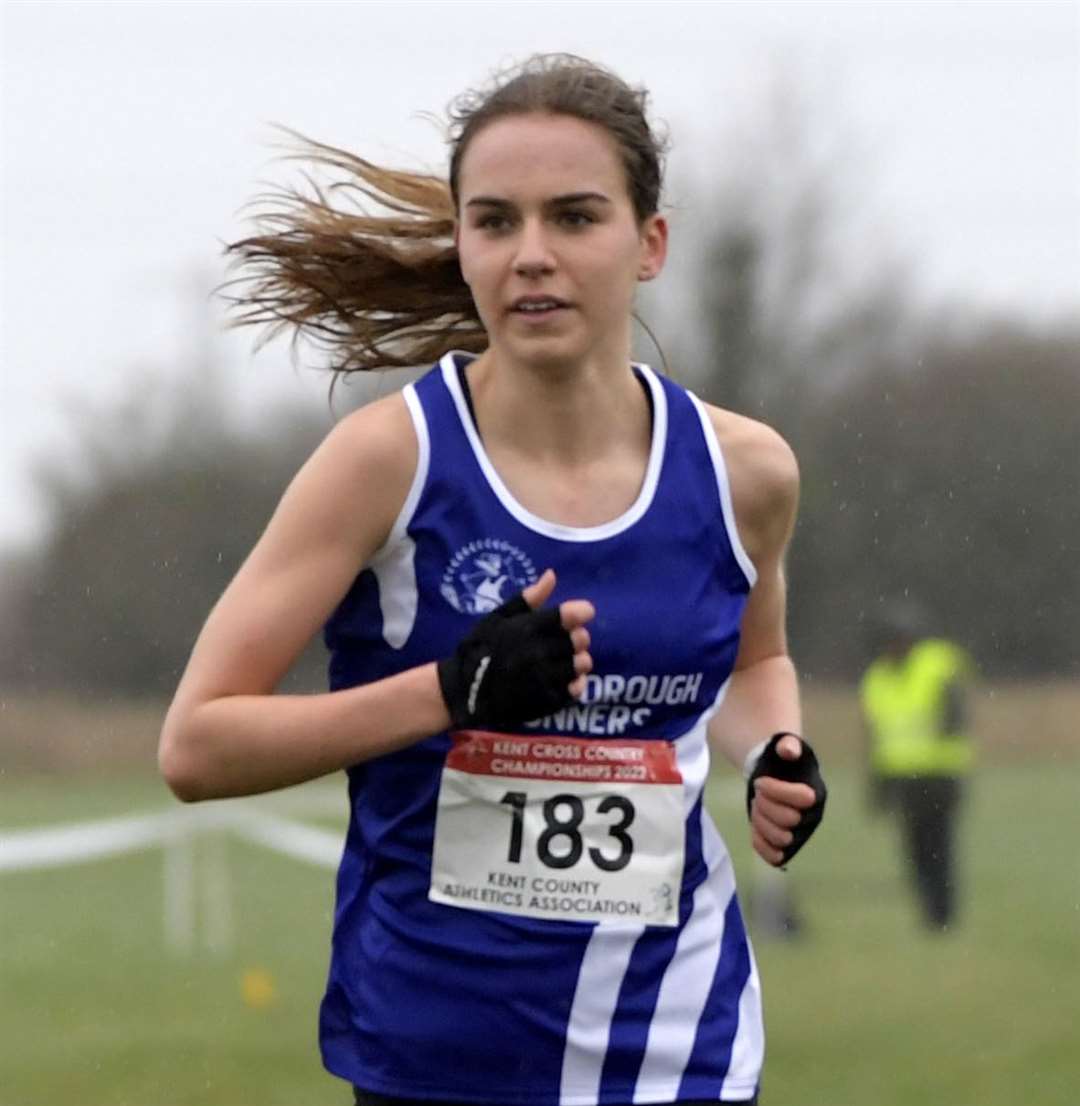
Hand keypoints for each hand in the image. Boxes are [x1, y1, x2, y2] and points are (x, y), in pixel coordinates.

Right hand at [438, 568, 594, 727]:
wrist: (464, 692)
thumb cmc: (480, 649)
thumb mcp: (497, 618)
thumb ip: (527, 599)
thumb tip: (552, 575)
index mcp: (527, 628)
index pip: (571, 615)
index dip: (581, 612)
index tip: (580, 614)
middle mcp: (538, 652)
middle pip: (580, 639)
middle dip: (577, 637)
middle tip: (565, 641)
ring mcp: (544, 679)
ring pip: (581, 664)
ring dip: (577, 660)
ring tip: (563, 661)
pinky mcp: (546, 702)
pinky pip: (576, 689)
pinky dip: (575, 683)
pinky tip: (564, 679)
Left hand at [747, 734, 826, 866]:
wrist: (774, 778)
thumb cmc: (781, 762)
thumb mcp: (784, 746)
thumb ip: (787, 745)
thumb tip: (789, 750)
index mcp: (816, 793)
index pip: (803, 798)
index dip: (775, 790)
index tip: (759, 781)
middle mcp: (812, 817)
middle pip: (789, 820)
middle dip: (765, 805)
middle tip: (757, 794)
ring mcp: (800, 834)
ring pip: (780, 838)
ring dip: (760, 821)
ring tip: (756, 807)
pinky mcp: (786, 847)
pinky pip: (776, 857)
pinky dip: (761, 844)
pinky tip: (754, 827)